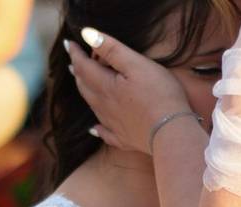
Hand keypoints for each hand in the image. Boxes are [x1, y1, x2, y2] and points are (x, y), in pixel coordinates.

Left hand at [67, 28, 189, 152]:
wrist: (172, 132)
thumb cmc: (159, 94)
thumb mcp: (136, 64)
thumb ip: (111, 49)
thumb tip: (86, 34)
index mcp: (106, 86)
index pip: (84, 66)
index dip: (76, 54)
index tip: (69, 43)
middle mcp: (104, 106)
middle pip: (85, 87)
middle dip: (78, 72)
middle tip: (75, 62)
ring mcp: (113, 124)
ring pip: (93, 106)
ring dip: (85, 93)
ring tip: (83, 84)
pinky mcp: (124, 139)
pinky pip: (105, 133)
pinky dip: (97, 129)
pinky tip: (94, 129)